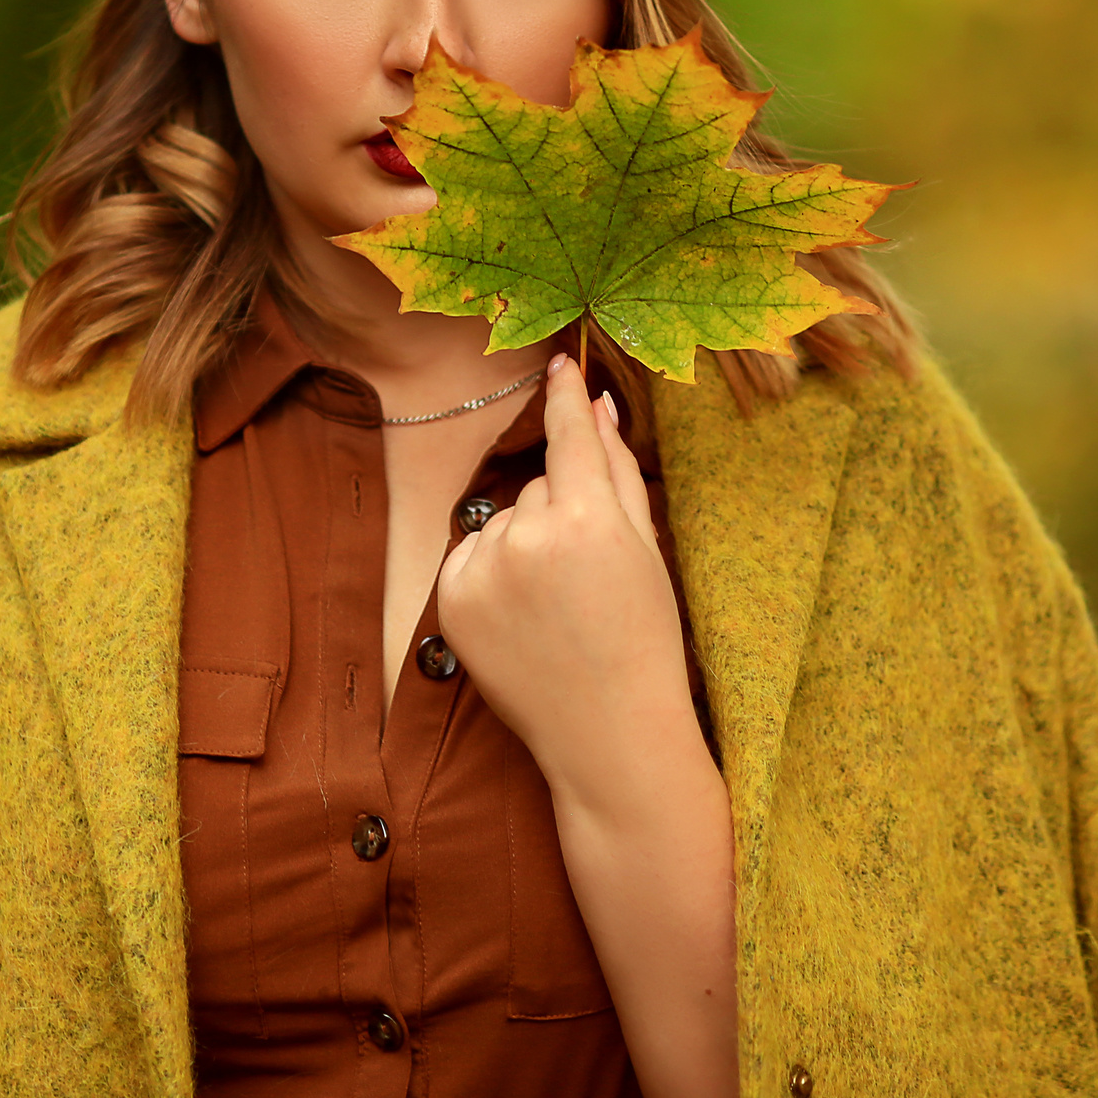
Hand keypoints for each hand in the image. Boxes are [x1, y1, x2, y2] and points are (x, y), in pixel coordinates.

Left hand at [435, 353, 699, 800]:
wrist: (608, 734)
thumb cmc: (643, 641)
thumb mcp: (647, 549)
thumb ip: (618, 470)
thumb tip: (596, 403)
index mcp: (589, 519)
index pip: (570, 434)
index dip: (564, 395)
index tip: (558, 363)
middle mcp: (529, 537)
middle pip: (538, 486)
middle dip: (561, 511)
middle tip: (589, 574)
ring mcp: (485, 570)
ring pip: (504, 520)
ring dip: (524, 544)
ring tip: (557, 606)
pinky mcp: (451, 602)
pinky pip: (471, 556)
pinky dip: (492, 574)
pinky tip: (523, 617)